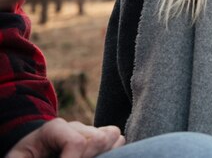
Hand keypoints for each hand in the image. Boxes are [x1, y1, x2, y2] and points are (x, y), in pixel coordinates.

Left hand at [6, 118, 124, 157]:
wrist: (32, 151)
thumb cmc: (25, 156)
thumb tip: (61, 157)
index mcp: (54, 129)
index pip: (76, 142)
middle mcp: (76, 126)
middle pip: (98, 139)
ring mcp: (90, 130)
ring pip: (112, 136)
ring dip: (104, 152)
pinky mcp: (99, 137)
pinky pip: (117, 139)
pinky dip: (112, 150)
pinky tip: (99, 157)